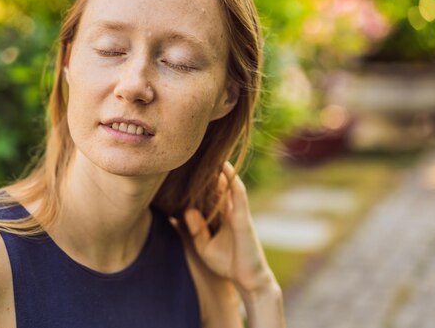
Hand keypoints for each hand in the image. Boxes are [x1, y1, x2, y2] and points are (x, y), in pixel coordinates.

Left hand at [183, 162, 277, 296]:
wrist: (248, 280)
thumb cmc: (228, 263)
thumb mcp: (204, 247)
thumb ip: (195, 230)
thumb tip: (186, 211)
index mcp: (221, 217)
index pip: (211, 194)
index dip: (203, 181)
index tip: (189, 166)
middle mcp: (230, 212)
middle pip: (220, 186)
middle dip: (212, 171)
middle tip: (199, 154)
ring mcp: (238, 214)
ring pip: (230, 187)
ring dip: (224, 171)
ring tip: (214, 154)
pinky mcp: (243, 220)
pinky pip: (239, 198)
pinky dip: (234, 183)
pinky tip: (227, 172)